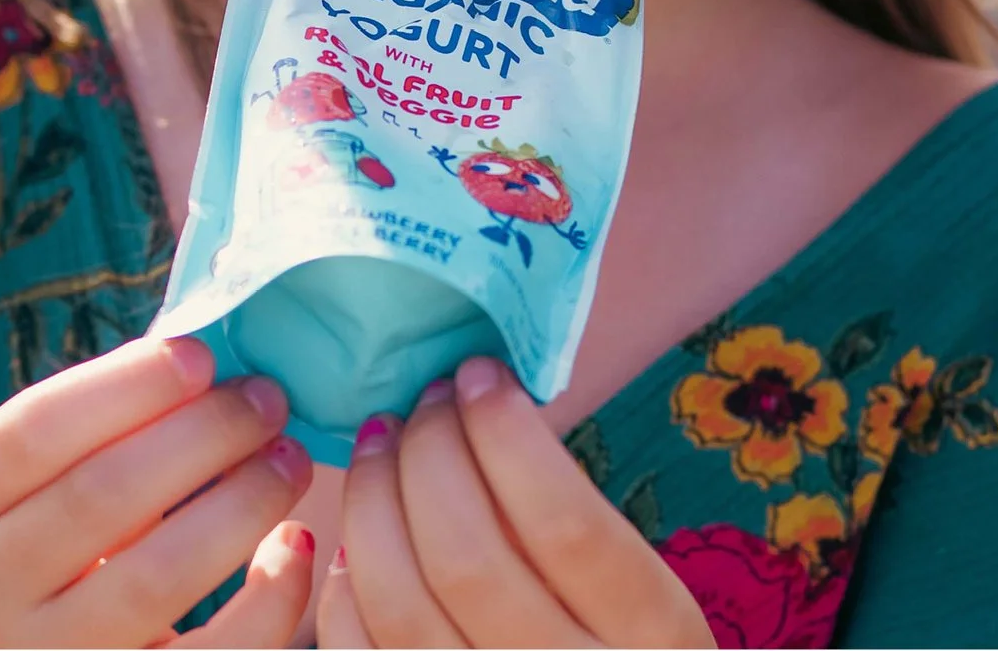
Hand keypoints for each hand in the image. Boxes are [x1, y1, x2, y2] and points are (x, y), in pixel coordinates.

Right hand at [0, 336, 316, 647]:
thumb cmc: (42, 542)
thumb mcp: (32, 483)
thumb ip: (99, 425)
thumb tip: (211, 350)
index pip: (33, 431)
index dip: (124, 386)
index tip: (202, 355)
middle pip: (102, 497)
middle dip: (202, 436)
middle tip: (267, 399)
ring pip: (156, 579)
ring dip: (241, 505)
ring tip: (289, 458)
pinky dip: (268, 601)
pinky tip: (294, 546)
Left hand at [319, 356, 715, 648]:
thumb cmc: (623, 643)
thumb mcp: (642, 593)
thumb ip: (577, 520)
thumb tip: (483, 408)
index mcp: (651, 635)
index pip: (565, 523)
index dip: (505, 434)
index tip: (477, 375)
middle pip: (468, 558)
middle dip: (428, 456)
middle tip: (422, 403)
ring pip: (401, 604)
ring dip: (373, 505)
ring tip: (379, 444)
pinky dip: (346, 590)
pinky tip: (359, 540)